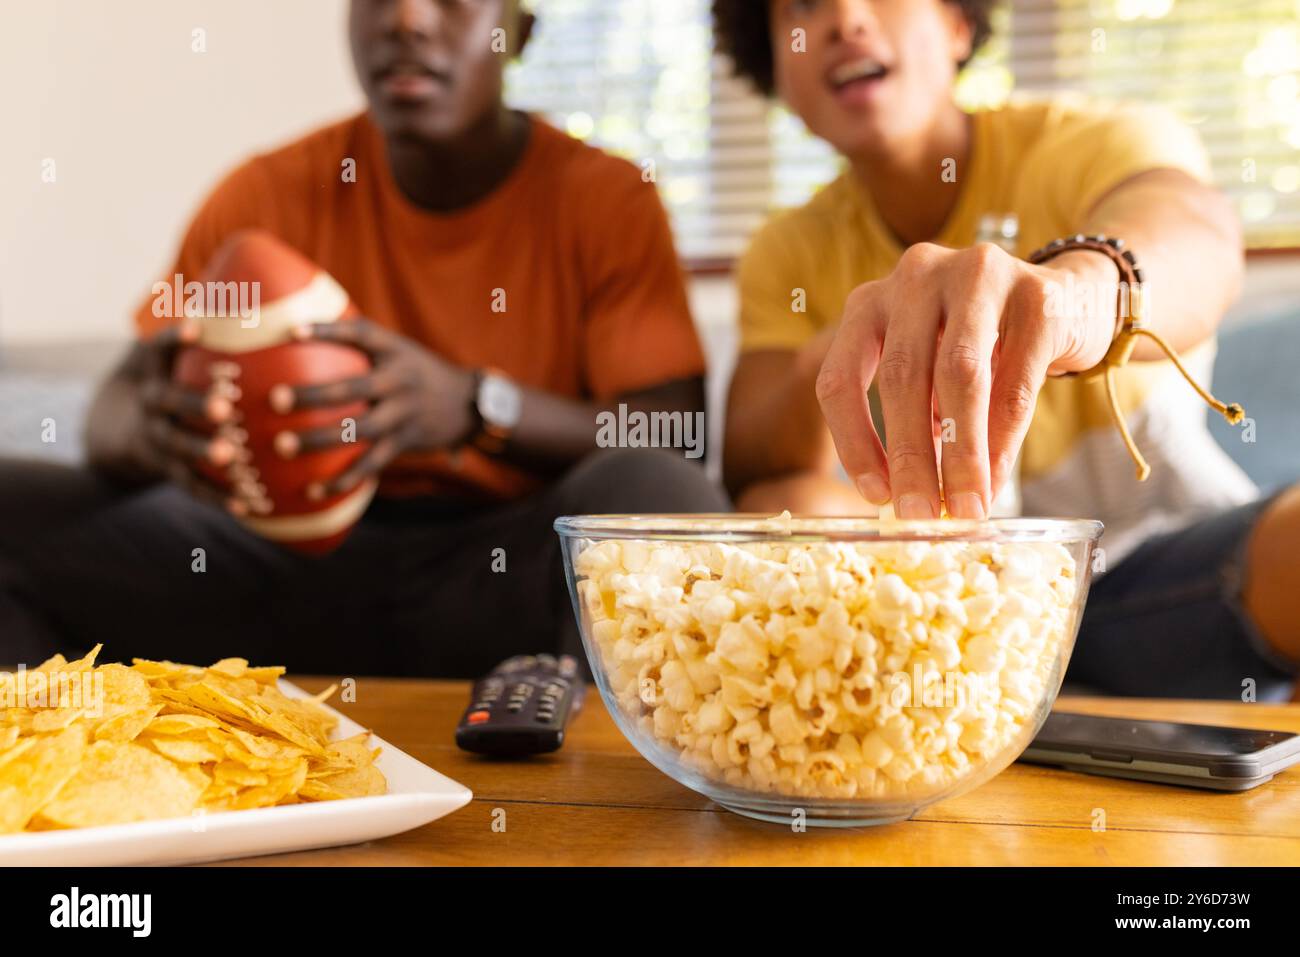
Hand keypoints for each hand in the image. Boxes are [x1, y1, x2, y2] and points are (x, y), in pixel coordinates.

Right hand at [87, 321, 245, 510]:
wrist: (117, 427)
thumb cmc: (170, 376)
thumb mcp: (171, 352)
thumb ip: (213, 333)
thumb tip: (279, 306)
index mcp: (153, 369)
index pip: (159, 349)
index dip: (173, 339)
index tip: (194, 329)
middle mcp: (151, 402)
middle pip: (169, 402)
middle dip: (195, 403)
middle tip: (224, 407)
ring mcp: (156, 437)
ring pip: (177, 446)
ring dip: (203, 451)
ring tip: (230, 456)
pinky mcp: (165, 469)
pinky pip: (191, 485)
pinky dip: (218, 496)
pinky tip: (249, 505)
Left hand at [268, 318, 476, 498]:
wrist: (470, 404)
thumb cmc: (418, 372)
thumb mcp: (400, 350)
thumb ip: (361, 344)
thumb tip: (300, 325)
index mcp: (395, 351)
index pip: (361, 334)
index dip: (327, 330)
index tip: (292, 331)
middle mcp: (400, 381)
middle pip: (352, 388)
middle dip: (313, 394)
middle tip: (275, 399)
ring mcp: (404, 414)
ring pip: (359, 430)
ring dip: (319, 439)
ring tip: (282, 446)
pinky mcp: (405, 442)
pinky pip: (370, 464)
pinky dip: (342, 480)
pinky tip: (311, 491)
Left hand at [815, 242, 1115, 518]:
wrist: (1069, 300)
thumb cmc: (982, 348)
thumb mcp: (929, 372)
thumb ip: (913, 417)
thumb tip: (904, 498)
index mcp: (870, 301)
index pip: (841, 377)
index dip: (853, 441)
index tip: (875, 495)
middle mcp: (916, 276)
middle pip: (902, 377)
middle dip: (911, 456)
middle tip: (919, 514)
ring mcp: (978, 275)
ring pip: (959, 375)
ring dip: (961, 452)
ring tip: (964, 506)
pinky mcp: (1037, 294)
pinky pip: (1016, 380)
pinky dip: (1004, 439)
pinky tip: (997, 479)